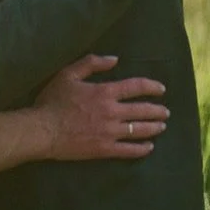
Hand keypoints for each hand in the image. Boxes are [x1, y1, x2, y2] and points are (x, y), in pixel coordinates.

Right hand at [34, 55, 167, 160]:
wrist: (43, 130)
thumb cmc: (53, 100)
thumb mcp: (69, 74)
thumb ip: (92, 63)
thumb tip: (114, 59)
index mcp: (105, 92)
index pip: (135, 87)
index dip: (151, 87)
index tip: (161, 89)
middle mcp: (112, 112)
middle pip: (142, 110)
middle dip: (157, 110)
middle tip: (165, 112)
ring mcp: (110, 132)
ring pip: (139, 130)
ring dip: (153, 128)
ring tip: (162, 126)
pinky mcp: (105, 149)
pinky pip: (129, 150)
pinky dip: (142, 148)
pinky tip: (149, 147)